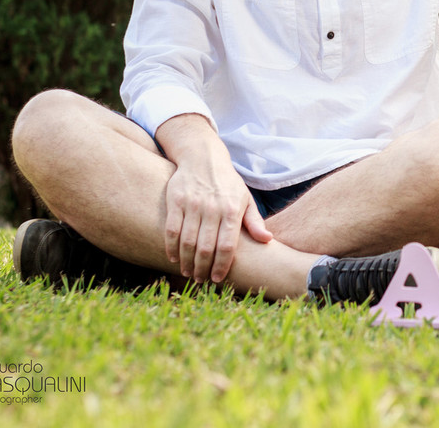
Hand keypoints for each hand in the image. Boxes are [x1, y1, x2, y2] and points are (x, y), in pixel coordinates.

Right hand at [164, 160, 271, 283]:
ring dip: (187, 261)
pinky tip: (174, 258)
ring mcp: (193, 205)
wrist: (203, 157)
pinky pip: (171, 229)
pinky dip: (171, 247)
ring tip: (188, 273)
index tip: (217, 278)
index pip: (227, 246)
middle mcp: (212, 208)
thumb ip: (255, 221)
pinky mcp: (175, 201)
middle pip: (206, 247)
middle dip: (202, 268)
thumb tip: (267, 240)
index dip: (222, 265)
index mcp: (232, 210)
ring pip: (187, 241)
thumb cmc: (227, 183)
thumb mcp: (245, 198)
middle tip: (201, 280)